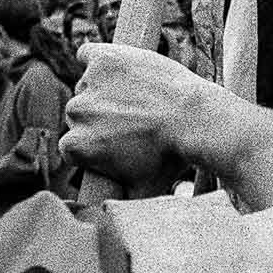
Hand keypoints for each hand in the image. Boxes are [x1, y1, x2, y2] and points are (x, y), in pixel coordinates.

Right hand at [61, 43, 220, 194]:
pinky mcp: (104, 58)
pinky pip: (89, 54)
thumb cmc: (172, 158)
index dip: (98, 143)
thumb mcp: (141, 189)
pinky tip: (121, 68)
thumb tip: (102, 218)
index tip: (121, 141)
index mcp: (76, 146)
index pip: (75, 144)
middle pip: (81, 114)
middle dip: (103, 118)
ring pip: (88, 86)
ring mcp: (89, 83)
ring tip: (141, 98)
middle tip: (136, 120)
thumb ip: (116, 201)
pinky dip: (99, 59)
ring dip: (107, 90)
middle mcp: (77, 113)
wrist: (198, 121)